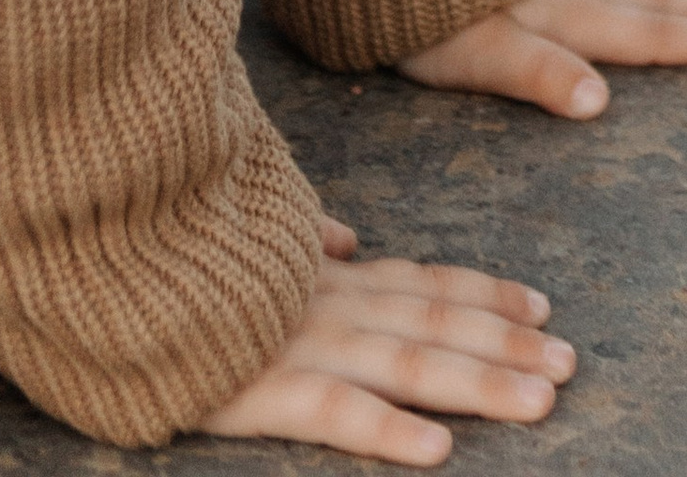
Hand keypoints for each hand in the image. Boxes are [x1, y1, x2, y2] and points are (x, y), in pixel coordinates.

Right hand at [202, 221, 571, 462]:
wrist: (114, 266)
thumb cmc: (179, 262)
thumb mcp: (250, 238)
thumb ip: (303, 239)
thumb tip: (345, 235)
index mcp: (328, 275)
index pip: (423, 282)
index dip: (485, 294)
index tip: (542, 308)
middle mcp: (332, 304)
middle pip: (438, 323)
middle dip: (508, 344)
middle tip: (571, 365)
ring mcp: (301, 343)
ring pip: (410, 364)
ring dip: (480, 384)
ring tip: (540, 402)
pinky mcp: (260, 389)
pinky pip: (335, 412)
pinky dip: (389, 430)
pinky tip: (437, 450)